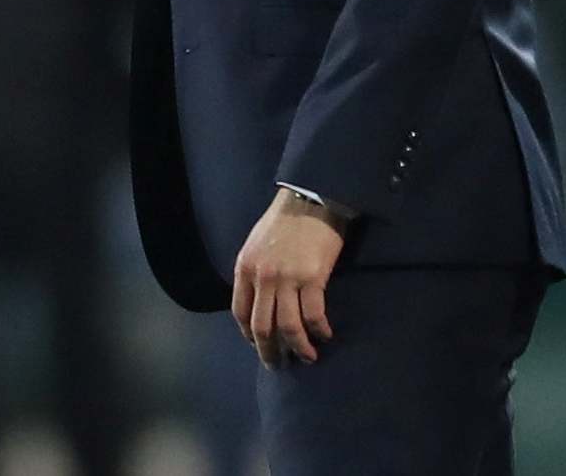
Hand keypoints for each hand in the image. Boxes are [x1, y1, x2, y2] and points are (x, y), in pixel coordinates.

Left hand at [231, 186, 347, 367]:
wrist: (310, 200)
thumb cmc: (283, 221)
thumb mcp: (256, 245)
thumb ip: (255, 273)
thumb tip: (261, 302)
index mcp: (245, 268)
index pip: (240, 313)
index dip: (249, 336)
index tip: (258, 346)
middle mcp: (263, 277)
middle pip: (262, 327)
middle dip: (270, 352)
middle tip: (279, 365)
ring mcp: (287, 279)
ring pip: (288, 327)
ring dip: (298, 348)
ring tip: (307, 357)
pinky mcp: (313, 279)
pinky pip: (314, 315)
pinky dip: (319, 331)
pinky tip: (324, 335)